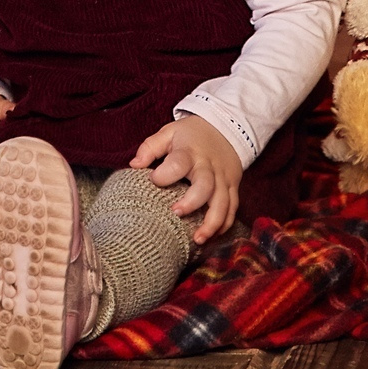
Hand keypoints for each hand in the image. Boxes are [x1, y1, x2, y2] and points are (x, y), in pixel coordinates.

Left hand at [130, 114, 243, 243]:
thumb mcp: (169, 133)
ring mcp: (223, 178)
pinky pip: (232, 209)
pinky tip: (212, 237)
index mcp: (190, 152)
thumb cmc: (190, 134)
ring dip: (212, 223)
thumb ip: (150, 147)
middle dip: (192, 203)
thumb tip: (134, 165)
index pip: (178, 163)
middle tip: (175, 213)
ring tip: (198, 240)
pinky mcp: (233, 187)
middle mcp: (209, 166)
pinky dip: (225, 225)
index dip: (165, 174)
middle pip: (205, 186)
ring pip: (223, 203)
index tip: (153, 180)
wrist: (225, 128)